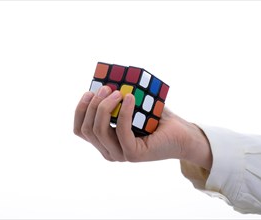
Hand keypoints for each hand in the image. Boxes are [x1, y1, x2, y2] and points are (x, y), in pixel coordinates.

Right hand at [74, 86, 211, 169]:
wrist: (180, 133)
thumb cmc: (155, 118)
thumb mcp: (130, 106)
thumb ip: (115, 99)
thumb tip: (103, 82)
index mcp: (104, 142)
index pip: (79, 129)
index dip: (80, 109)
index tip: (89, 92)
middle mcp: (108, 151)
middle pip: (87, 128)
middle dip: (93, 104)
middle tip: (107, 87)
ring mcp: (120, 155)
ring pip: (98, 130)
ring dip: (105, 106)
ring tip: (119, 91)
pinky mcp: (133, 154)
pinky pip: (120, 130)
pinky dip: (123, 111)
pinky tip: (130, 98)